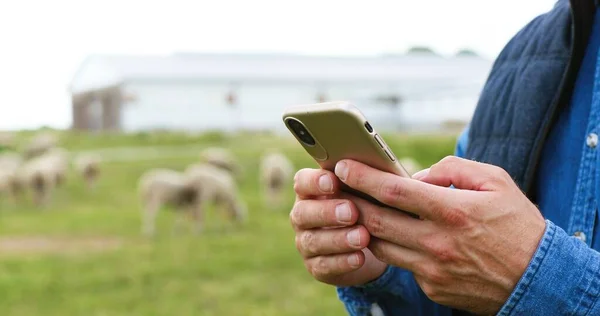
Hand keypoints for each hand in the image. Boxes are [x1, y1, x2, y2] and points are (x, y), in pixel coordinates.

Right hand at [290, 168, 387, 286]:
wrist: (371, 242)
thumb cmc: (367, 205)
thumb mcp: (367, 191)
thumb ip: (367, 179)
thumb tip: (385, 170)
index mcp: (311, 191)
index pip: (302, 181)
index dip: (314, 182)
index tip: (334, 181)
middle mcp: (302, 215)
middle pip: (303, 213)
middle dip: (327, 212)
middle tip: (352, 211)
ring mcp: (306, 242)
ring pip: (313, 241)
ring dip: (338, 239)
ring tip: (363, 237)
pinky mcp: (315, 266)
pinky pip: (324, 266)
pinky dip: (342, 262)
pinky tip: (360, 258)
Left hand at [334, 156, 545, 313]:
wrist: (538, 279)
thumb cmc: (517, 224)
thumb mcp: (495, 182)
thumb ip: (453, 170)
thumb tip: (418, 175)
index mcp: (453, 211)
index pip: (394, 191)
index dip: (363, 177)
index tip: (343, 165)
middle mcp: (438, 242)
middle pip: (377, 220)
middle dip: (349, 201)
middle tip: (335, 186)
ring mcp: (432, 269)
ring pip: (381, 245)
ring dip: (363, 226)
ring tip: (354, 209)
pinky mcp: (432, 287)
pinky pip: (402, 264)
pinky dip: (393, 247)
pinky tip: (390, 234)